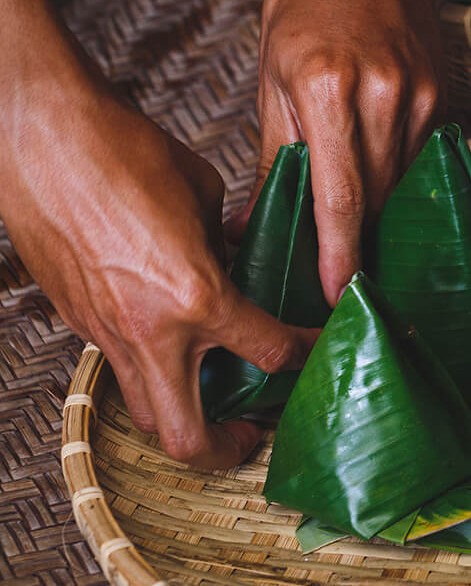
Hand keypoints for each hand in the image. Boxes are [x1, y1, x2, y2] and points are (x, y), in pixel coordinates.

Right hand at [1, 78, 314, 468]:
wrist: (37, 134)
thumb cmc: (125, 150)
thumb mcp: (203, 199)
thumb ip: (226, 247)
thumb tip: (238, 264)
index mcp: (196, 298)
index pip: (272, 354)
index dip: (306, 356)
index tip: (318, 349)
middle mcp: (150, 331)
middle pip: (188, 437)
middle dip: (227, 450)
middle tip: (253, 432)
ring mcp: (106, 332)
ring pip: (144, 413)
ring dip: (184, 418)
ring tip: (214, 399)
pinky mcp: (76, 320)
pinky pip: (121, 367)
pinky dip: (151, 370)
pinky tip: (172, 344)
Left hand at [241, 0, 443, 304]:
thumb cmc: (309, 4)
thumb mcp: (273, 75)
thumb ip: (277, 154)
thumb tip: (259, 222)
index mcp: (328, 87)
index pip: (339, 193)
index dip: (339, 252)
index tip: (336, 296)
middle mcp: (380, 95)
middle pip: (373, 198)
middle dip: (354, 243)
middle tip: (334, 281)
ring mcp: (418, 97)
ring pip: (397, 183)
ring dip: (375, 213)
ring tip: (353, 237)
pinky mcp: (441, 98)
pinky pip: (415, 158)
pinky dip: (393, 176)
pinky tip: (376, 179)